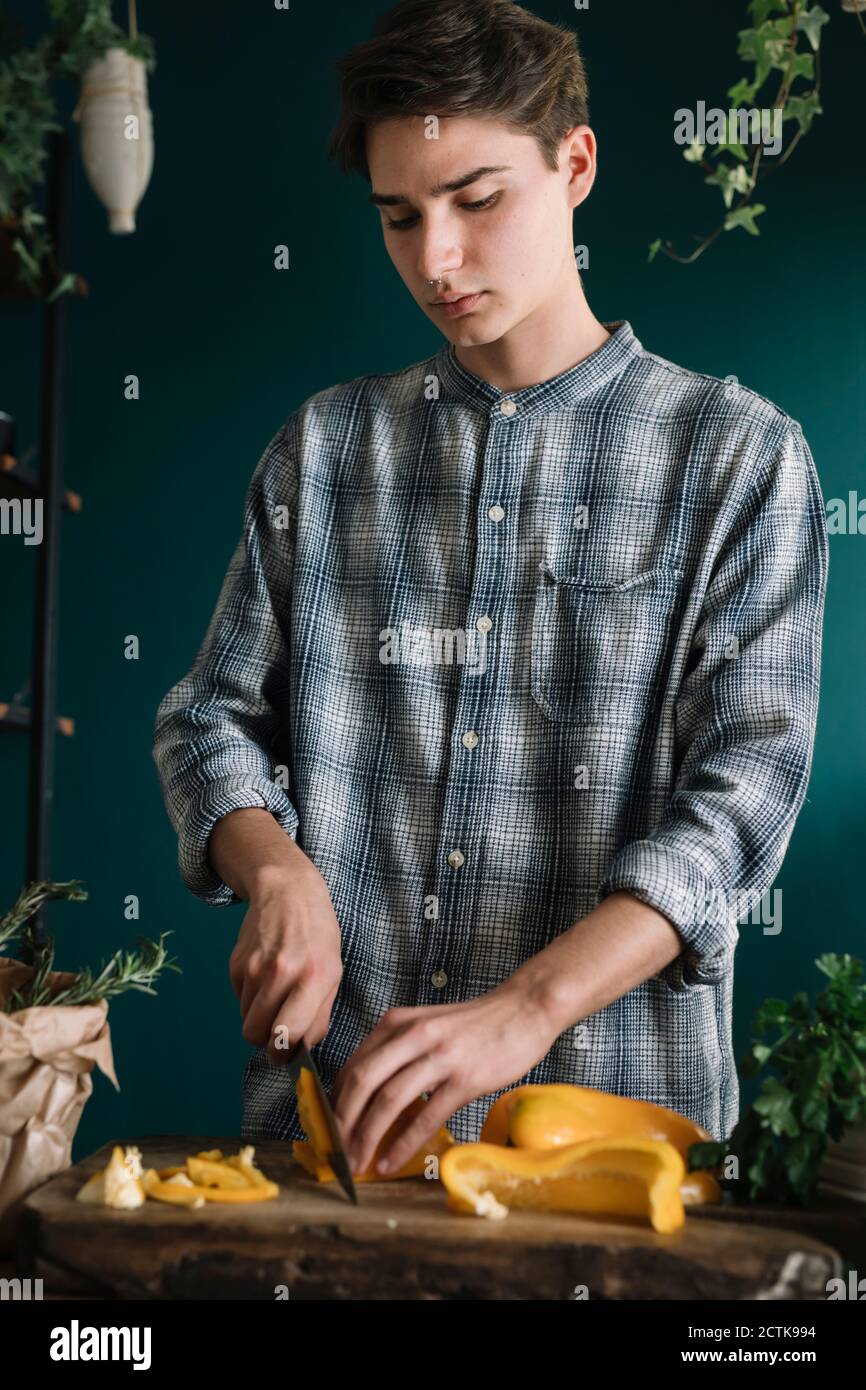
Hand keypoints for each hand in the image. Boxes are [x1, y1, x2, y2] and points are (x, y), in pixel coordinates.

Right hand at [228, 860, 342, 1063]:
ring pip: (246, 1019)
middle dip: (266, 1040)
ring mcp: (255, 967)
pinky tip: (265, 974)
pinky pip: (238, 998)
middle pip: (256, 1035)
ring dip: (259, 1016)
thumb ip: (319, 1016)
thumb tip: (299, 1051)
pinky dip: (250, 996)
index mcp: (314, 979)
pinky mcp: (236, 963)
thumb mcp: (333, 973)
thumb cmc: (318, 936)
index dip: (282, 1055)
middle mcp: (282, 974)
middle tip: (277, 1029)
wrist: (288, 892)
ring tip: (276, 992)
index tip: (283, 1056)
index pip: (286, 1037)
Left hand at [331, 979, 558, 1175]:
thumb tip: (366, 1094)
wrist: (524, 1010)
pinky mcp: (464, 1078)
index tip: (328, 1128)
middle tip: (335, 1150)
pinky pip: (425, 1116)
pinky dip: (403, 1144)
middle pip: (362, 1081)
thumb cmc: (474, 1025)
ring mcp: (439, 1056)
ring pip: (388, 1100)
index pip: (352, 1065)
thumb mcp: (426, 1026)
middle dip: (341, 1121)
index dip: (334, 1100)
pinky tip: (391, 1161)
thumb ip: (396, 1051)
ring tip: (357, 1162)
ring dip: (367, 1136)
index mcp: (397, 1022)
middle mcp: (412, 1036)